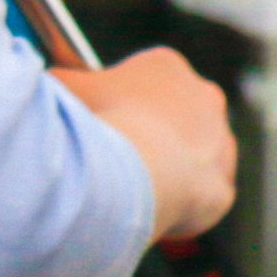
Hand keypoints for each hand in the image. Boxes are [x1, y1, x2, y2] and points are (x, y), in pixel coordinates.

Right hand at [57, 48, 235, 244]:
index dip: (118, 101)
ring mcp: (220, 142)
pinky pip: (198, 198)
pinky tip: (152, 211)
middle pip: (172, 115)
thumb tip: (53, 85)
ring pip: (190, 155)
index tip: (102, 122)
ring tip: (133, 187)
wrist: (136, 173)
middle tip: (116, 156)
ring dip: (168, 168)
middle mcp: (204, 95)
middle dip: (149, 132)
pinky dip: (177, 206)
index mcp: (166, 66)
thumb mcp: (65, 89)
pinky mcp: (222, 186)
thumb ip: (63, 83)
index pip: (144, 79)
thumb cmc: (100, 123)